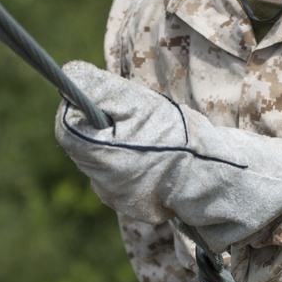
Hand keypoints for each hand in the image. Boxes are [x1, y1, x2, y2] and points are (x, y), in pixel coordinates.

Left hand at [54, 62, 281, 250]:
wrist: (216, 175)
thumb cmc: (179, 135)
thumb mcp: (139, 102)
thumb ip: (98, 87)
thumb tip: (68, 75)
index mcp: (101, 157)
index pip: (66, 128)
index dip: (78, 108)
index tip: (98, 99)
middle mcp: (103, 184)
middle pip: (82, 146)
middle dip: (100, 127)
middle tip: (132, 118)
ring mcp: (118, 199)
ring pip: (101, 162)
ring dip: (116, 145)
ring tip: (149, 139)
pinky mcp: (133, 206)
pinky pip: (119, 178)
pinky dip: (130, 163)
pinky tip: (154, 158)